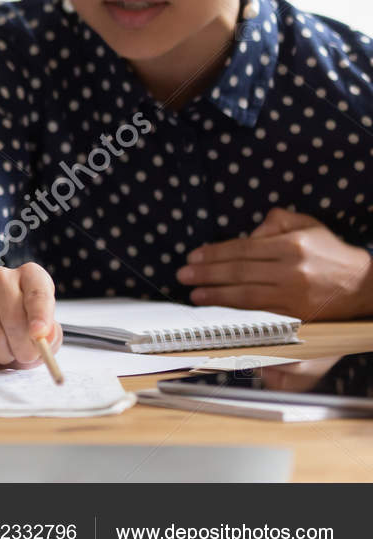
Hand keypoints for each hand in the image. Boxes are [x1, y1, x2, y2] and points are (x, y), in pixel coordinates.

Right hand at [0, 263, 60, 370]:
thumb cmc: (24, 331)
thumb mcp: (46, 335)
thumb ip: (50, 337)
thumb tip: (42, 336)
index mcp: (30, 277)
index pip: (37, 291)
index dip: (39, 314)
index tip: (38, 334)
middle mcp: (1, 278)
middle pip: (13, 318)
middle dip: (23, 348)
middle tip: (25, 356)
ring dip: (2, 355)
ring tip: (5, 351)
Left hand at [175, 208, 372, 317]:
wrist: (364, 284)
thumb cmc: (329, 251)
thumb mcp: (307, 225)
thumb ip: (275, 222)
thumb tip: (250, 233)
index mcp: (291, 245)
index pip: (243, 249)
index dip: (215, 254)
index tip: (193, 257)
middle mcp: (292, 271)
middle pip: (241, 273)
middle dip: (208, 274)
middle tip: (183, 275)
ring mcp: (296, 296)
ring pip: (249, 297)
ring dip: (217, 297)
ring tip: (195, 294)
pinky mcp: (299, 317)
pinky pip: (263, 315)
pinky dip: (239, 314)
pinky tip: (221, 312)